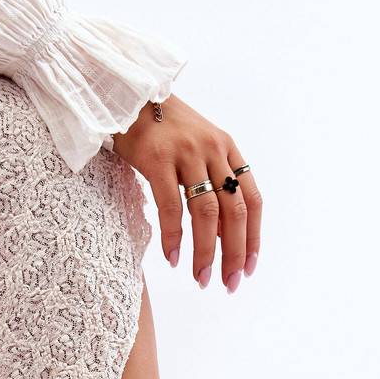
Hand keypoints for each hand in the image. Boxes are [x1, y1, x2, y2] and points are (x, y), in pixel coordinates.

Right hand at [112, 95, 261, 291]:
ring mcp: (187, 153)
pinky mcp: (158, 159)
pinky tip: (173, 258)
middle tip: (228, 284)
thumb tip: (221, 235)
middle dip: (235, 254)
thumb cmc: (159, 129)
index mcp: (227, 149)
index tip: (249, 268)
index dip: (254, 237)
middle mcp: (214, 150)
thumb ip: (211, 185)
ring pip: (207, 214)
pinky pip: (171, 206)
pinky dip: (173, 237)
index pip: (252, 200)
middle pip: (234, 212)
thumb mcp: (195, 151)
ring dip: (206, 252)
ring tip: (201, 278)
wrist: (125, 93)